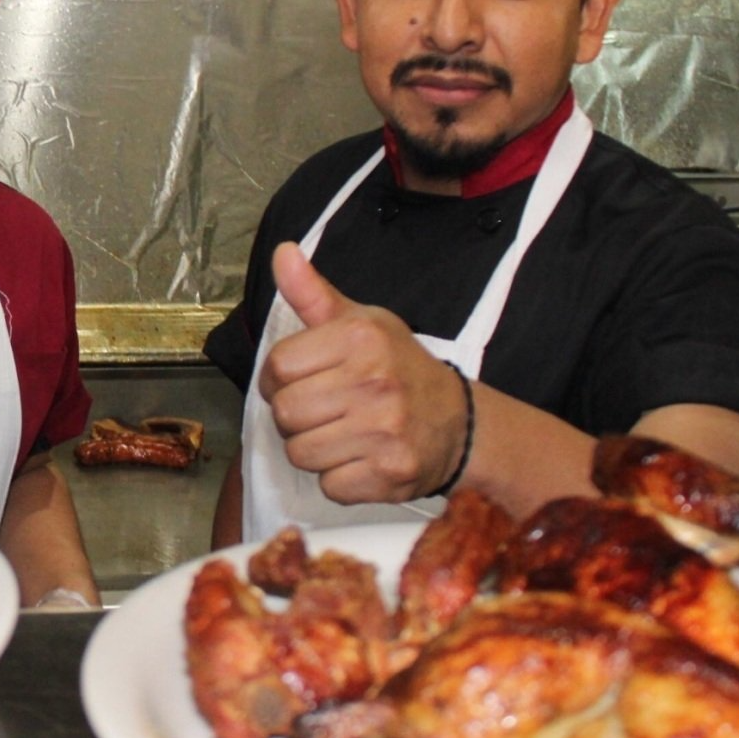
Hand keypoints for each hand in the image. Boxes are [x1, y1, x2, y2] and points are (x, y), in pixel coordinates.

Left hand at [258, 242, 467, 502]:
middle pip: (284, 412)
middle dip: (294, 416)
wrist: (461, 422)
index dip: (278, 378)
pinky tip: (360, 458)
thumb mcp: (361, 322)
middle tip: (323, 411)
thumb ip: (313, 294)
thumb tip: (282, 253)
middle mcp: (375, 383)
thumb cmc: (398, 368)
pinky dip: (338, 479)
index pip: (277, 366)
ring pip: (300, 452)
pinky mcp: (390, 474)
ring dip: (313, 449)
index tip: (300, 380)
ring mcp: (385, 432)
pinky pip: (329, 485)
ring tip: (342, 434)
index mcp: (360, 339)